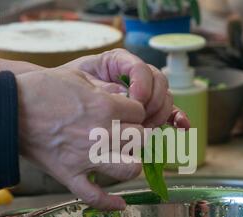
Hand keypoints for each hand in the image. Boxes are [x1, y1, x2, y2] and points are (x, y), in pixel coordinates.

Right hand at [16, 68, 145, 210]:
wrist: (8, 108)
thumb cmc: (42, 88)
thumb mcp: (78, 75)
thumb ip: (105, 87)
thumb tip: (122, 96)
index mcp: (106, 107)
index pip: (140, 112)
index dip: (136, 112)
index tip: (127, 112)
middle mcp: (102, 134)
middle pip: (142, 139)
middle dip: (139, 135)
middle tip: (130, 133)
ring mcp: (87, 158)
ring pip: (130, 169)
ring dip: (132, 164)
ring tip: (127, 159)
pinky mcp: (70, 175)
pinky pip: (94, 197)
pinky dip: (110, 203)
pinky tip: (121, 204)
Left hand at [64, 49, 189, 128]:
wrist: (60, 106)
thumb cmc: (66, 90)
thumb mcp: (79, 83)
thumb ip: (102, 88)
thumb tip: (125, 97)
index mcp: (119, 62)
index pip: (141, 68)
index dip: (143, 84)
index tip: (135, 101)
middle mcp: (135, 76)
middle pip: (159, 83)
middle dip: (153, 103)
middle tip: (140, 120)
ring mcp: (144, 94)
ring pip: (165, 98)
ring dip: (160, 114)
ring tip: (145, 128)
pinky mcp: (148, 111)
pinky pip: (169, 113)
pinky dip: (177, 118)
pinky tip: (182, 126)